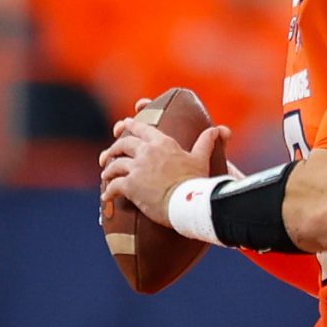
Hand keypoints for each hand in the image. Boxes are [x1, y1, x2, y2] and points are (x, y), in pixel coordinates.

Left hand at [99, 109, 230, 222]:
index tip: (123, 123)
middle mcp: (147, 152)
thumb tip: (220, 129)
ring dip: (108, 171)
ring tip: (106, 176)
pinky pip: (113, 186)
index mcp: (163, 143)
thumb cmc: (197, 181)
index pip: (143, 129)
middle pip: (123, 145)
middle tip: (109, 155)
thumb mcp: (202, 159)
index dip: (131, 125)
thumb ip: (207, 142)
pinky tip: (106, 197)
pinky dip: (108, 192)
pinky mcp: (129, 185)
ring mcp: (137, 168)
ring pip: (114, 165)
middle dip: (114, 149)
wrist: (189, 202)